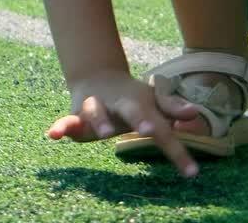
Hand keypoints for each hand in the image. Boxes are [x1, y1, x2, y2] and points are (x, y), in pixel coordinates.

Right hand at [46, 69, 201, 177]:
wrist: (98, 76)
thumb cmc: (133, 97)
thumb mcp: (153, 101)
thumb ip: (171, 108)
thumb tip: (195, 113)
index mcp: (142, 105)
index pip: (163, 129)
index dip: (176, 150)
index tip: (191, 172)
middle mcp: (119, 105)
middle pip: (132, 111)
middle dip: (140, 119)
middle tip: (149, 129)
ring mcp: (97, 108)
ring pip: (96, 110)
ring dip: (100, 120)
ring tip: (105, 132)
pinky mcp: (76, 116)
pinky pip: (66, 121)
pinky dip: (60, 126)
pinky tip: (52, 135)